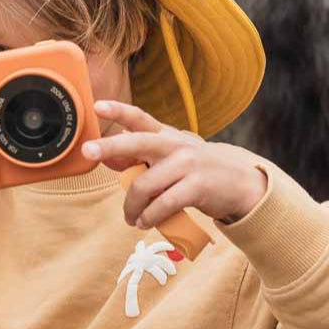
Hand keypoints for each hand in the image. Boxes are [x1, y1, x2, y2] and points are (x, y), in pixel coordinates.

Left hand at [82, 101, 266, 226]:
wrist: (241, 184)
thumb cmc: (196, 170)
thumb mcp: (172, 156)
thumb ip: (144, 156)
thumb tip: (110, 160)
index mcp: (166, 135)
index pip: (139, 118)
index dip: (118, 110)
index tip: (97, 106)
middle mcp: (175, 144)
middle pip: (137, 143)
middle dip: (109, 146)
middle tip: (87, 150)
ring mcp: (187, 164)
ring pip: (144, 185)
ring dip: (131, 206)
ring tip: (130, 218)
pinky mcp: (197, 186)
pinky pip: (163, 203)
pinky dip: (149, 216)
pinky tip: (144, 222)